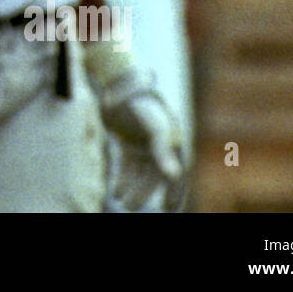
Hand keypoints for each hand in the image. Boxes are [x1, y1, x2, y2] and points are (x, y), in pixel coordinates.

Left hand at [85, 43, 185, 211]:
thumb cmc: (141, 103)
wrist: (119, 82)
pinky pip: (126, 163)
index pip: (177, 172)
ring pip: (139, 172)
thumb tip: (175, 175)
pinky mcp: (126, 139)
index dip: (174, 192)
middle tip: (133, 207)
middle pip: (155, 175)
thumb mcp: (155, 127)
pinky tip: (115, 190)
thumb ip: (164, 150)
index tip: (168, 209)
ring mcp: (142, 142)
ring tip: (123, 202)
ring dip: (133, 187)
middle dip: (146, 192)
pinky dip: (122, 177)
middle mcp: (159, 143)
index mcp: (173, 141)